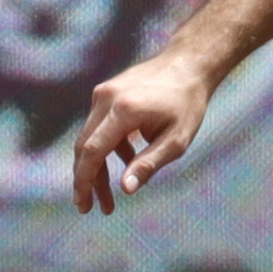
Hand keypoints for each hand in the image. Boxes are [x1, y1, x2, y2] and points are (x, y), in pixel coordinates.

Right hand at [72, 51, 217, 213]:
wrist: (189, 63)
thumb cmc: (188, 104)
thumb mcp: (177, 140)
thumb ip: (149, 164)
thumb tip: (124, 189)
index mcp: (123, 110)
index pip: (92, 151)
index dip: (84, 180)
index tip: (83, 204)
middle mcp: (106, 99)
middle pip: (85, 146)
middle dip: (87, 180)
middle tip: (92, 208)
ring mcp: (102, 93)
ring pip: (90, 137)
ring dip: (97, 166)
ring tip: (110, 194)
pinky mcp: (105, 92)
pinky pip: (99, 126)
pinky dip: (108, 147)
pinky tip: (128, 160)